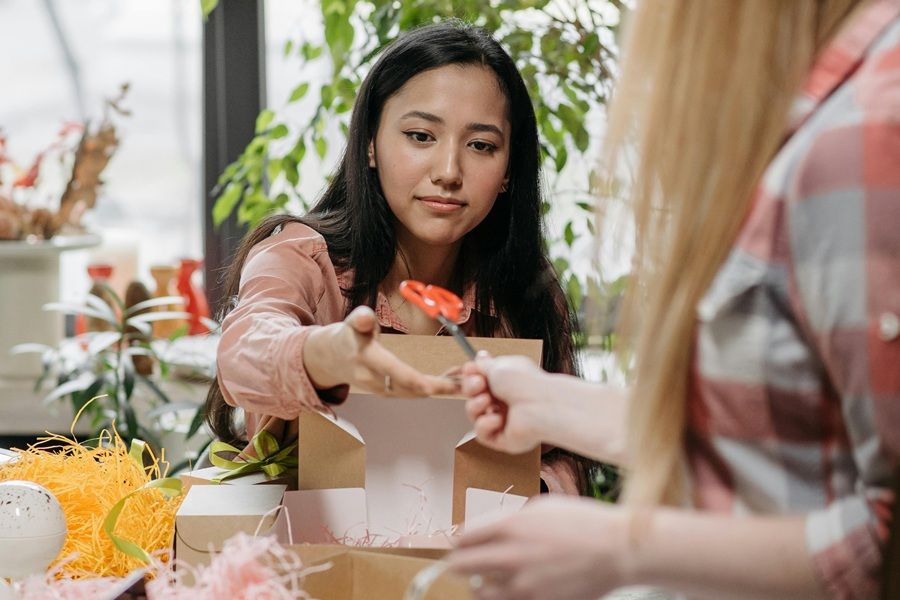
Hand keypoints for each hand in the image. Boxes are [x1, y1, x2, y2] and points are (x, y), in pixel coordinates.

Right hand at [303, 306, 457, 395]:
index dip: (414, 380)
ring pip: (417, 393)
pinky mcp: (390, 393)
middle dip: (441, 386)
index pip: (393, 373)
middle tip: (469, 377)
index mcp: (368, 361)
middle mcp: (376, 381)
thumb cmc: (346, 338)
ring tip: (467, 376)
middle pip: (412, 389)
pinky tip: (453, 379)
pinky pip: (416, 392)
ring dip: (443, 387)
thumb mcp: (350, 324)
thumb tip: (366, 316)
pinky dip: (435, 387)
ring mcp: (383, 391)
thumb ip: (361, 319)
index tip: (432, 386)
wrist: (330, 360)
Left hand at [448, 496, 632, 599]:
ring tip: (484, 582)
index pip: (464, 538)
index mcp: (511, 525)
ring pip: (479, 592)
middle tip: (458, 566)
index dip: (458, 543)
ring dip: (478, 586)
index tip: (460, 545)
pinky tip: (510, 590)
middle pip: (461, 566)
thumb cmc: (583, 522)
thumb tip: (486, 532)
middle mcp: (512, 555)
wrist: (618, 549)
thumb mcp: (542, 507)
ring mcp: (524, 584)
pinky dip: (502, 598)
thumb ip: (510, 520)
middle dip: (456, 565)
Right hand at [460, 353, 552, 453]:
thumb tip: (480, 356)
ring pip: (475, 415)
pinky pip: (482, 434)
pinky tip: (498, 419)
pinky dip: (485, 425)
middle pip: (474, 397)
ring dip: (475, 406)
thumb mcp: (499, 366)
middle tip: (479, 383)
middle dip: (471, 388)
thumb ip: (485, 364)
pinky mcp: (503, 439)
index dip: (471, 376)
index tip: (469, 369)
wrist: (541, 405)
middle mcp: (505, 402)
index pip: (480, 381)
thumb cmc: (525, 383)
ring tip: (487, 401)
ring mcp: (504, 421)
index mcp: (506, 384)